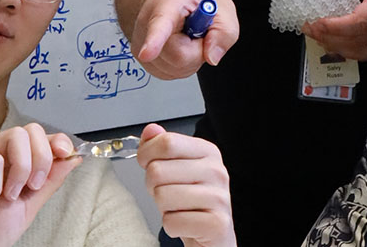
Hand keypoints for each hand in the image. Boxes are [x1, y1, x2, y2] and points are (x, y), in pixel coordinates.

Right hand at [0, 124, 79, 246]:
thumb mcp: (28, 205)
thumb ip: (49, 179)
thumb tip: (73, 156)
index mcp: (10, 163)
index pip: (37, 138)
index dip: (55, 141)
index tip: (66, 152)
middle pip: (29, 130)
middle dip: (41, 159)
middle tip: (31, 187)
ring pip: (16, 136)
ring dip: (20, 172)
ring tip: (5, 197)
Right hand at [130, 0, 238, 79]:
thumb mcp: (222, 5)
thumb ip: (225, 31)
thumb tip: (212, 57)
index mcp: (166, 5)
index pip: (158, 27)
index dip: (153, 42)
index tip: (148, 53)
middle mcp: (146, 25)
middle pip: (178, 57)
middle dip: (198, 50)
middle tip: (198, 30)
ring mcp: (140, 43)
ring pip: (175, 69)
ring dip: (190, 58)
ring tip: (187, 35)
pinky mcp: (141, 58)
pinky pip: (169, 74)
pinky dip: (181, 65)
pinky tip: (179, 46)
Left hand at [138, 124, 235, 246]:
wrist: (212, 236)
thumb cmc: (191, 202)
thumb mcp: (175, 169)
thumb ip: (161, 146)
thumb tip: (151, 130)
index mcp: (208, 152)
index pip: (167, 142)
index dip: (147, 155)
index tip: (147, 163)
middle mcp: (216, 171)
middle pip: (158, 170)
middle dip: (153, 187)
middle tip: (168, 194)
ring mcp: (219, 197)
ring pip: (162, 196)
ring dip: (163, 208)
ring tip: (178, 209)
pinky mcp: (217, 224)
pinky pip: (172, 222)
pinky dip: (172, 226)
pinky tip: (185, 224)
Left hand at [302, 0, 366, 60]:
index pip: (357, 23)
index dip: (333, 26)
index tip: (313, 21)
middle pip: (356, 41)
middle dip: (327, 38)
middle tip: (308, 28)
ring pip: (361, 52)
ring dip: (337, 47)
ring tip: (319, 36)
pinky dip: (349, 51)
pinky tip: (336, 42)